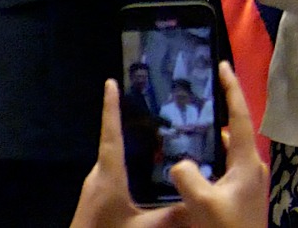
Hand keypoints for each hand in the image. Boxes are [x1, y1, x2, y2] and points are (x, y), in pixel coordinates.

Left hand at [68, 82, 187, 227]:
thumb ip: (174, 216)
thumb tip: (202, 204)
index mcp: (108, 174)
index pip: (111, 133)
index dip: (111, 107)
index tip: (111, 83)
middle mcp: (99, 177)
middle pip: (116, 144)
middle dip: (133, 127)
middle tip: (158, 113)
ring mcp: (96, 190)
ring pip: (117, 163)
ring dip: (134, 151)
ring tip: (159, 143)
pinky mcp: (96, 203)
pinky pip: (116, 178)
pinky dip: (132, 169)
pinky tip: (149, 178)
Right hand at [169, 62, 269, 227]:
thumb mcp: (204, 203)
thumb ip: (187, 177)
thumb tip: (179, 162)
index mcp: (247, 160)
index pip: (240, 115)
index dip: (232, 88)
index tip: (223, 65)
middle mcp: (251, 165)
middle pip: (234, 129)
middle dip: (218, 111)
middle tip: (197, 96)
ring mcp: (248, 180)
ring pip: (228, 149)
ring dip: (212, 137)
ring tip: (187, 126)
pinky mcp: (242, 193)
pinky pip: (225, 165)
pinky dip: (211, 157)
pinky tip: (191, 162)